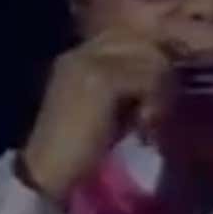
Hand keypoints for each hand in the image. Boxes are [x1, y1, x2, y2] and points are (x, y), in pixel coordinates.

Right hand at [22, 30, 174, 202]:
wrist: (47, 173)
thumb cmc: (80, 151)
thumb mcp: (109, 112)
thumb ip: (129, 89)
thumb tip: (165, 78)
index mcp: (78, 56)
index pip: (129, 40)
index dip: (152, 64)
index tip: (158, 99)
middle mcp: (81, 52)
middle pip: (143, 44)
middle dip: (160, 77)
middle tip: (158, 114)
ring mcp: (89, 62)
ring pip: (149, 60)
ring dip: (160, 93)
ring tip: (150, 123)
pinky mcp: (100, 80)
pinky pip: (146, 78)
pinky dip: (155, 102)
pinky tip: (145, 126)